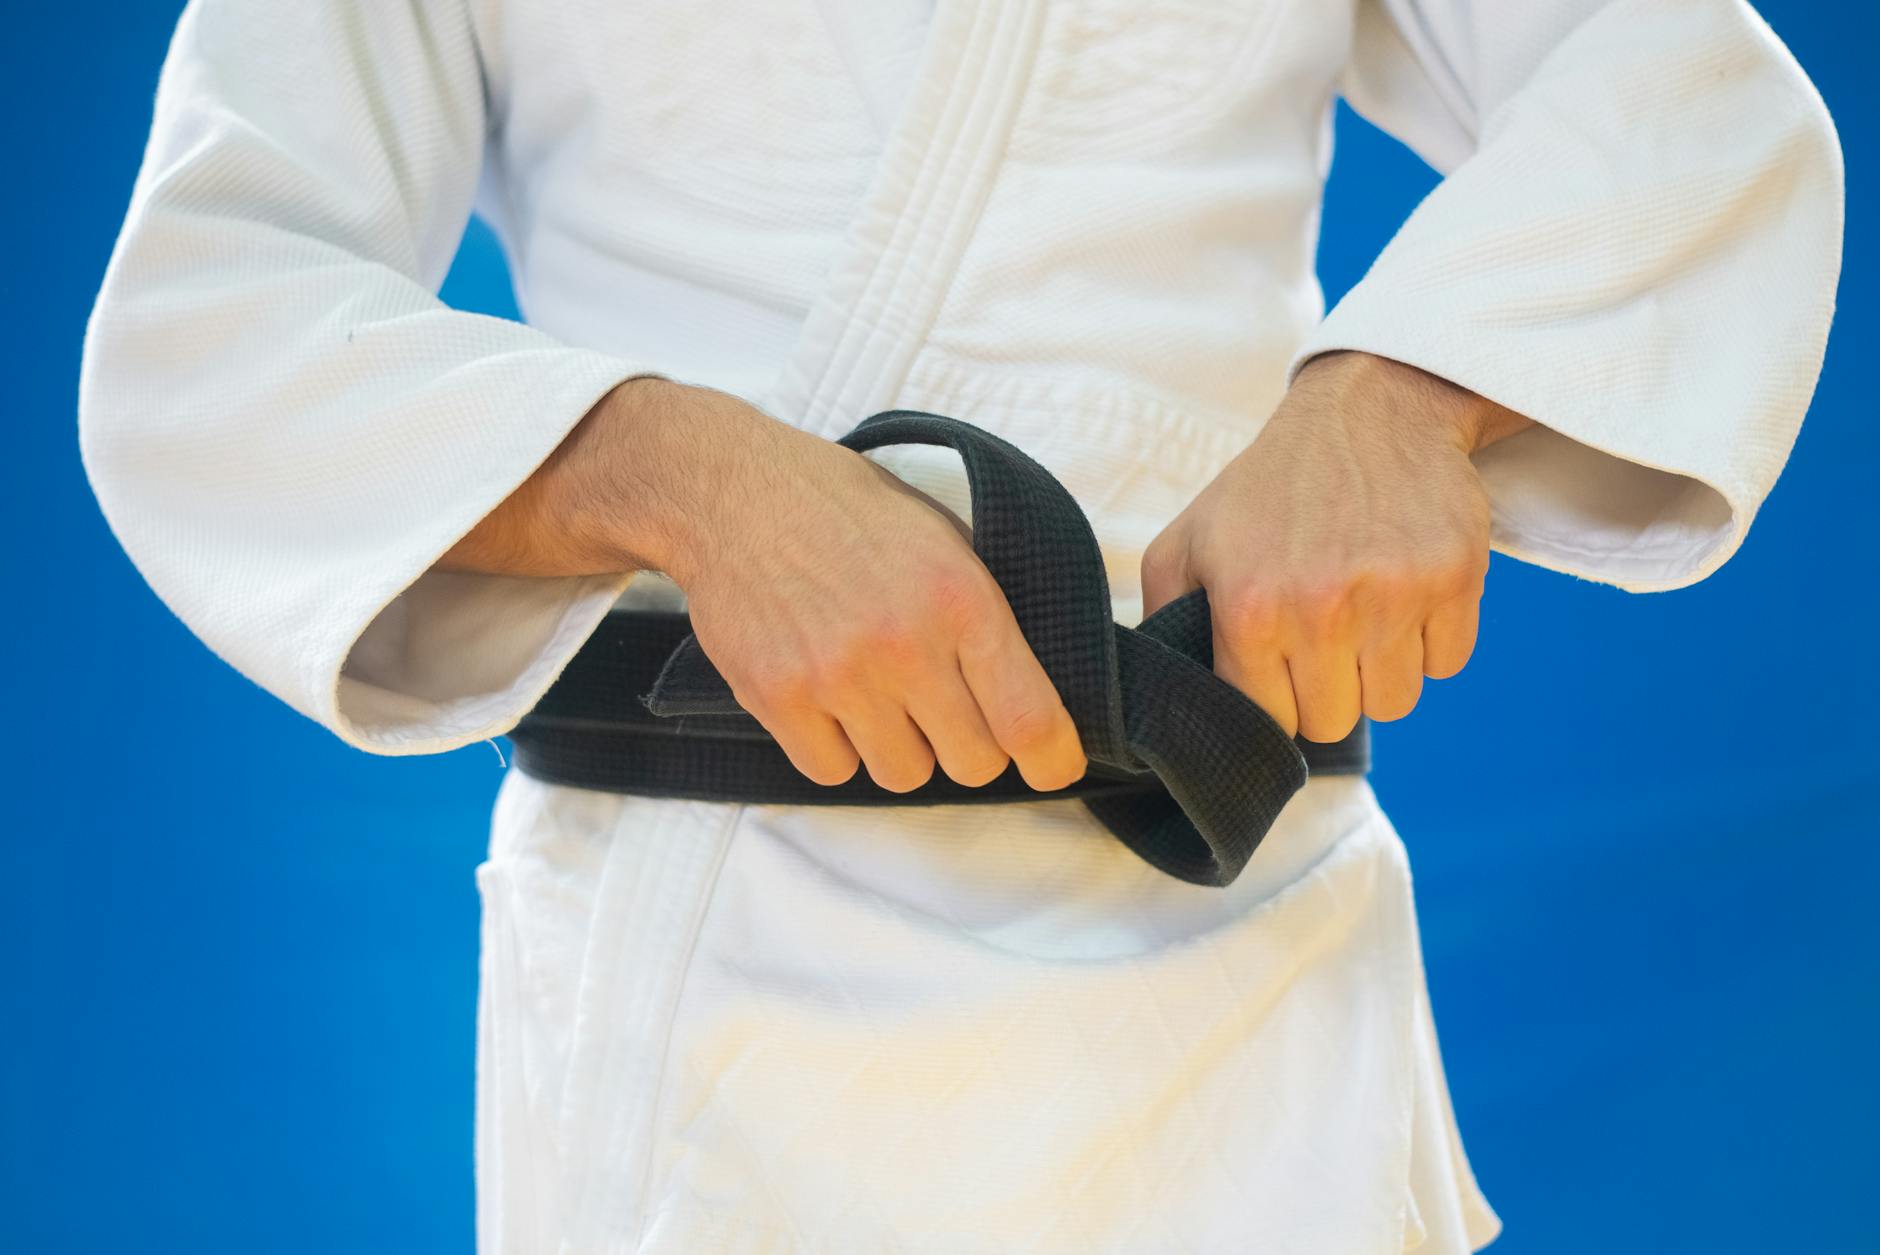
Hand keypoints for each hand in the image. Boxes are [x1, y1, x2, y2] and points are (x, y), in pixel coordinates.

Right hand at [443, 378, 1086, 792]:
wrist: (733, 492)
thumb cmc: (845, 510)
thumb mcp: (942, 537)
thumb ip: (985, 613)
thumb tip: (1029, 690)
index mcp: (962, 598)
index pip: (1028, 718)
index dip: (1051, 760)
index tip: (1053, 769)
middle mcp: (905, 645)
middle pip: (972, 763)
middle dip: (967, 747)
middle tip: (945, 713)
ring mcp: (838, 677)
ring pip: (903, 775)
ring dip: (900, 748)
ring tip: (877, 694)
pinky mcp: (778, 699)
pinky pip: (832, 773)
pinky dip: (836, 749)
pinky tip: (828, 699)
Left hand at [1140, 352, 1530, 740]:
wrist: (1368, 411)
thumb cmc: (1269, 488)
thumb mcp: (1188, 541)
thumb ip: (1162, 620)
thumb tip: (1163, 694)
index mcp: (1250, 606)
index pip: (1269, 720)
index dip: (1274, 697)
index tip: (1277, 662)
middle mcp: (1322, 607)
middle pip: (1333, 722)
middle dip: (1326, 689)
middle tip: (1322, 633)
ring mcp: (1395, 594)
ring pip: (1395, 703)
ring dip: (1381, 671)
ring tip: (1363, 612)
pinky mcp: (1455, 577)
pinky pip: (1448, 664)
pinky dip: (1431, 641)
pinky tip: (1405, 592)